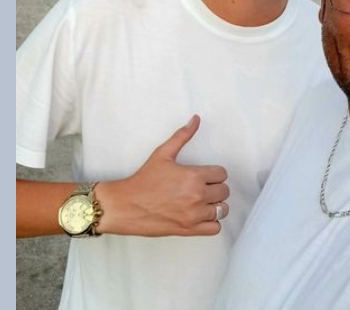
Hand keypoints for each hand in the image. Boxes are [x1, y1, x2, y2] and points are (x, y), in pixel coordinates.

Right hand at [96, 115, 229, 236]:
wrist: (125, 206)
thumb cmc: (144, 180)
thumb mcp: (163, 154)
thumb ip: (182, 136)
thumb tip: (196, 119)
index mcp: (194, 176)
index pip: (222, 174)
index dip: (214, 173)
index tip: (205, 175)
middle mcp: (197, 196)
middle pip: (224, 191)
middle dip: (216, 187)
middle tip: (203, 187)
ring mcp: (194, 215)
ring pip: (222, 210)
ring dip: (215, 205)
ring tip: (203, 201)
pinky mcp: (188, 230)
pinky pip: (215, 228)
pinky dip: (212, 223)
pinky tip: (201, 215)